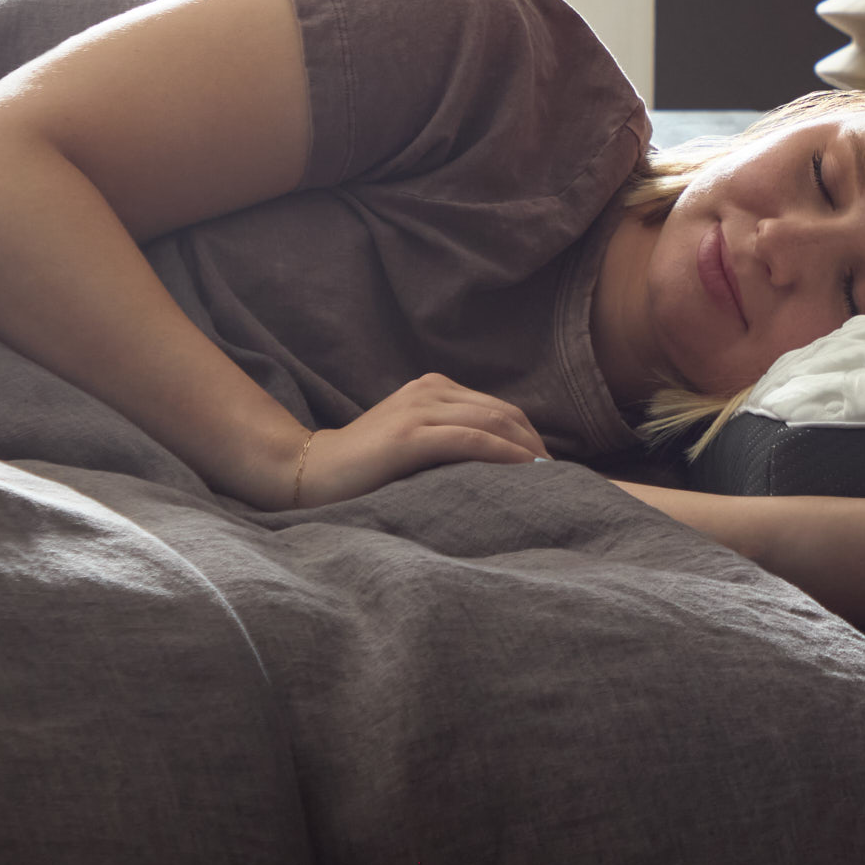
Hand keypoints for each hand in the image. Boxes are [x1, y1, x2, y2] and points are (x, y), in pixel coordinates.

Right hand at [284, 373, 548, 508]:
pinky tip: (523, 470)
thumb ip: (448, 438)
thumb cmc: (365, 466)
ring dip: (526, 449)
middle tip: (555, 475)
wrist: (310, 470)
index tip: (546, 464)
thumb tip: (499, 461)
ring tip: (545, 476)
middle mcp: (430, 390)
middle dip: (534, 443)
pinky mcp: (410, 435)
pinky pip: (471, 440)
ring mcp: (419, 409)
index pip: (497, 408)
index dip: (528, 434)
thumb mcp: (413, 440)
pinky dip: (503, 454)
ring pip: (491, 423)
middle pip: (502, 413)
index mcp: (433, 388)